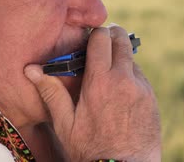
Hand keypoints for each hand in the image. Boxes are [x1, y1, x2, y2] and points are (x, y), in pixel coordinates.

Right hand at [24, 25, 160, 161]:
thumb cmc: (90, 151)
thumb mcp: (65, 124)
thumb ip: (51, 92)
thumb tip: (31, 69)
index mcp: (100, 82)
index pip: (101, 39)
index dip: (96, 34)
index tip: (92, 37)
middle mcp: (124, 79)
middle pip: (122, 40)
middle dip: (113, 36)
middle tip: (103, 43)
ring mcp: (142, 88)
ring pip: (132, 60)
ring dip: (122, 60)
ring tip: (109, 76)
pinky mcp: (152, 98)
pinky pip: (141, 79)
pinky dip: (131, 78)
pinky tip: (120, 94)